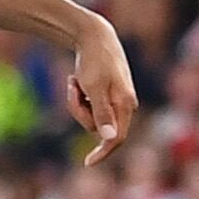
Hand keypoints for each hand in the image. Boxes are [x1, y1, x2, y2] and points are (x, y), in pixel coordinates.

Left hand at [64, 20, 139, 165]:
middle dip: (80, 112)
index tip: (87, 163)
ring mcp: (116, 100)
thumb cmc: (94, 61)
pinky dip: (80, 96)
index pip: (116, 138)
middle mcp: (124, 105)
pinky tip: (77, 80)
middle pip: (98, 127)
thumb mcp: (94, 87)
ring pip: (92, 116)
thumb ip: (101, 113)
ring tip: (75, 81)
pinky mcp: (107, 95)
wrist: (94, 35)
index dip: (102, 153)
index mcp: (125, 105)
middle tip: (73, 90)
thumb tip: (109, 138)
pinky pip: (90, 106)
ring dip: (78, 102)